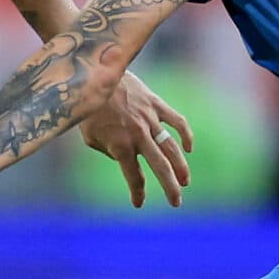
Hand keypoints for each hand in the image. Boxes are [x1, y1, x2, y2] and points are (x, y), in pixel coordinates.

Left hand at [78, 73, 194, 207]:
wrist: (95, 75)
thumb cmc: (89, 110)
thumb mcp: (91, 137)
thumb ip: (109, 151)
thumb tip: (126, 158)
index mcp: (120, 146)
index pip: (134, 176)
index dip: (137, 193)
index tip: (138, 203)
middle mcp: (138, 135)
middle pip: (160, 166)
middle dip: (170, 187)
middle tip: (176, 202)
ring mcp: (149, 119)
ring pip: (171, 147)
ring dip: (181, 166)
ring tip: (185, 181)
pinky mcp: (155, 104)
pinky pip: (177, 121)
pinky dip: (185, 135)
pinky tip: (188, 148)